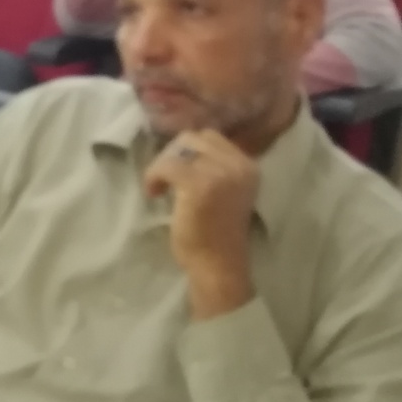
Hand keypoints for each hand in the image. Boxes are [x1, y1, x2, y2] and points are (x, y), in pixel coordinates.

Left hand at [143, 129, 258, 318]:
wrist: (219, 265)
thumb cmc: (217, 232)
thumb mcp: (226, 191)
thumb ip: (215, 167)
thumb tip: (183, 146)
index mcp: (248, 166)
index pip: (210, 136)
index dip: (187, 150)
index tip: (177, 169)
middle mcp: (238, 165)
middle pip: (193, 138)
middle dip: (173, 154)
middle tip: (166, 178)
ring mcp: (219, 173)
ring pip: (177, 149)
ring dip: (162, 165)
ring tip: (159, 187)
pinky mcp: (198, 184)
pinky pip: (165, 166)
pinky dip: (153, 177)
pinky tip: (154, 193)